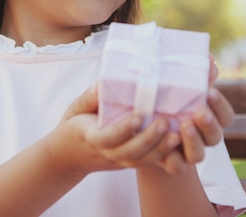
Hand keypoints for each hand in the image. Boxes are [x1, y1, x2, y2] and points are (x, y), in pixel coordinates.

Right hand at [47, 84, 181, 175]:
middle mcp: (105, 153)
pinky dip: (161, 154)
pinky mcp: (127, 163)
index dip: (123, 130)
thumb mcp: (76, 108)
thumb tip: (103, 83)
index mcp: (90, 137)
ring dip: (159, 150)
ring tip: (176, 136)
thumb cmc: (75, 124)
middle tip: (164, 123)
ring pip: (138, 161)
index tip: (138, 117)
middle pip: (127, 153)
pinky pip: (144, 162)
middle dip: (147, 140)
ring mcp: (117, 161)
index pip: (106, 138)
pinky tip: (175, 142)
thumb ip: (90, 97)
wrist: (69, 155)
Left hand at [157, 54, 234, 171]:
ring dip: (193, 141)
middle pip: (216, 137)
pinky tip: (167, 145)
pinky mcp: (172, 162)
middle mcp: (204, 138)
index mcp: (211, 118)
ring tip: (183, 125)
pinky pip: (177, 167)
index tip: (210, 92)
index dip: (220, 106)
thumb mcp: (180, 85)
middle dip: (209, 125)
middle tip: (199, 113)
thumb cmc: (169, 98)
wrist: (145, 122)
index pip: (226, 117)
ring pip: (199, 155)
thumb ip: (197, 73)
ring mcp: (188, 152)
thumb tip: (208, 58)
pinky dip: (173, 159)